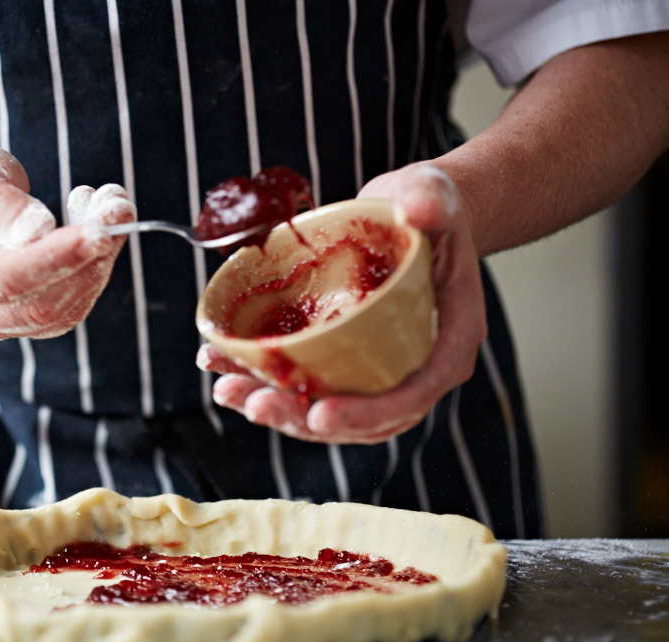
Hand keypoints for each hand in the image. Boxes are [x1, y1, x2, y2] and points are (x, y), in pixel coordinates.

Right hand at [0, 140, 134, 338]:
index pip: (3, 278)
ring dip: (100, 262)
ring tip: (111, 206)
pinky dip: (96, 269)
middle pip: (39, 305)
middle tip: (117, 207)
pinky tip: (99, 228)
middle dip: (88, 260)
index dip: (54, 259)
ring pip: (63, 311)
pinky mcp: (24, 321)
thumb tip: (37, 230)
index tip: (98, 232)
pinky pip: (71, 307)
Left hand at [197, 162, 486, 443]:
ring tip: (228, 388)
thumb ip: (430, 199)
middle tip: (257, 404)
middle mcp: (414, 367)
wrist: (411, 213)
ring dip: (275, 408)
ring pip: (328, 409)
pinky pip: (306, 383)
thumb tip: (422, 207)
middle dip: (304, 420)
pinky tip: (222, 364)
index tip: (320, 414)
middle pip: (363, 418)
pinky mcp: (343, 358)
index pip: (412, 394)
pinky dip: (263, 379)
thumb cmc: (428, 208)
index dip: (368, 414)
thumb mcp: (432, 194)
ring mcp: (376, 368)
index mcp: (447, 341)